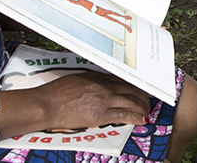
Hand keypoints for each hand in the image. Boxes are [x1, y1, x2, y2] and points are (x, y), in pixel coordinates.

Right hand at [35, 71, 149, 128]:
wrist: (48, 104)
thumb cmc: (58, 92)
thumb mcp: (78, 79)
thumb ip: (93, 81)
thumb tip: (103, 85)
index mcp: (98, 76)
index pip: (123, 79)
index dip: (135, 85)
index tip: (141, 89)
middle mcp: (104, 86)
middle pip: (131, 89)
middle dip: (143, 96)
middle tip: (148, 102)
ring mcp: (103, 100)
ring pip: (131, 101)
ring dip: (142, 108)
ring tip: (147, 112)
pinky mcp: (100, 115)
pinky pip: (123, 115)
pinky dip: (135, 117)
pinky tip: (141, 120)